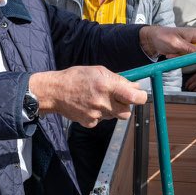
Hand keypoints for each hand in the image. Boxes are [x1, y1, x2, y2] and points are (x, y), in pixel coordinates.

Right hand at [30, 66, 147, 127]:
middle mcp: (102, 102)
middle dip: (125, 106)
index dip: (141, 97)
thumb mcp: (98, 71)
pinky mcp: (89, 123)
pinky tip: (89, 105)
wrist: (54, 92)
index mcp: (106, 86)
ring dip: (111, 109)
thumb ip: (118, 79)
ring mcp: (96, 115)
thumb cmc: (76, 78)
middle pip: (127, 112)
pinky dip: (99, 114)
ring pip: (114, 116)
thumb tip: (135, 86)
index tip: (140, 95)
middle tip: (117, 97)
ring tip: (98, 98)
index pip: (134, 97)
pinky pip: (102, 120)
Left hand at [139, 26, 195, 57]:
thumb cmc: (162, 37)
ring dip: (186, 58)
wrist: (151, 39)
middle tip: (185, 57)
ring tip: (175, 54)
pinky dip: (180, 58)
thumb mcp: (176, 43)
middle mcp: (195, 39)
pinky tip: (171, 54)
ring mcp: (190, 45)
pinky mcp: (185, 50)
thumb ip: (190, 48)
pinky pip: (188, 57)